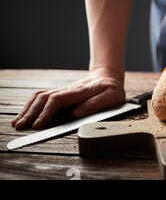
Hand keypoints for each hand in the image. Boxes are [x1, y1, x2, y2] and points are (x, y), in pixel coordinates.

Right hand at [11, 68, 125, 129]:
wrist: (108, 76)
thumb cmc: (112, 89)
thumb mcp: (112, 96)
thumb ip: (95, 104)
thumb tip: (75, 114)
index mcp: (80, 91)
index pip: (58, 100)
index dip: (46, 112)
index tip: (38, 125)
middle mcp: (68, 90)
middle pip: (44, 98)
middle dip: (31, 113)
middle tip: (21, 126)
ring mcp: (63, 91)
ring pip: (40, 97)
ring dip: (28, 109)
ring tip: (17, 122)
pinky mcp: (61, 94)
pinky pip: (42, 97)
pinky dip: (31, 105)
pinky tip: (25, 114)